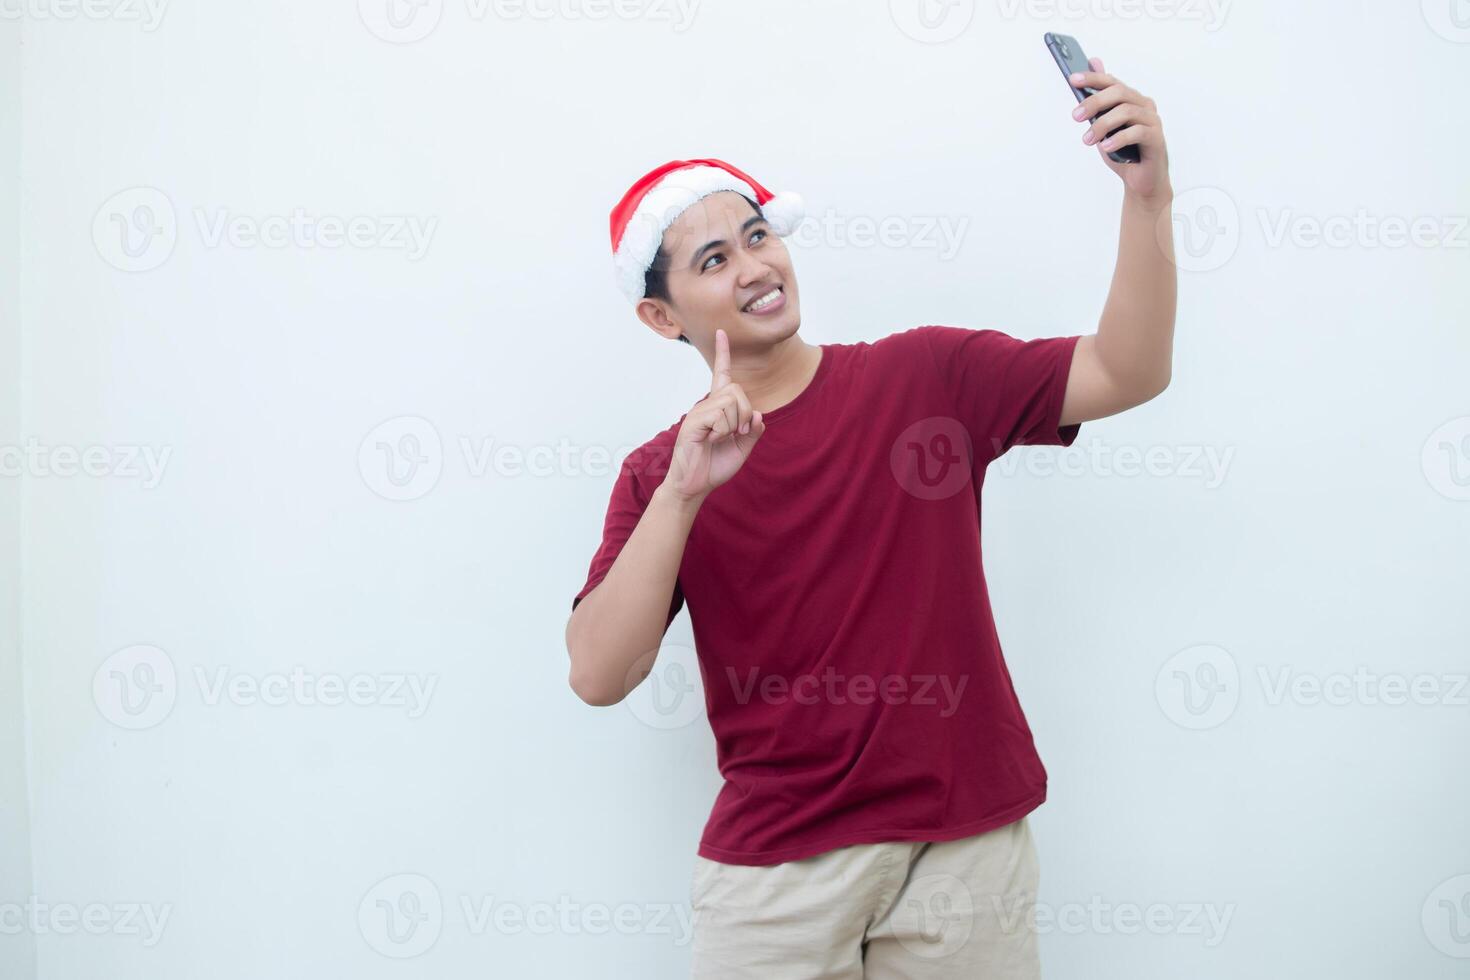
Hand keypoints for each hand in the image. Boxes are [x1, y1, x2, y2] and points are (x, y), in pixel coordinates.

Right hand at [661, 328, 765, 503]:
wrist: (695, 485)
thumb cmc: (715, 466)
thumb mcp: (743, 448)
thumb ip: (753, 430)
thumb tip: (758, 414)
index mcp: (718, 408)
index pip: (722, 375)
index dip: (723, 354)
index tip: (722, 332)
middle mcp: (707, 406)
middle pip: (736, 390)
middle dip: (745, 413)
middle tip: (737, 433)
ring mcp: (699, 412)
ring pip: (730, 401)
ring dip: (735, 424)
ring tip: (721, 438)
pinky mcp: (694, 422)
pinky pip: (719, 414)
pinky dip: (723, 430)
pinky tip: (711, 440)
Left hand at [1070, 56, 1171, 206]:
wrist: (1141, 181)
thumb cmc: (1123, 153)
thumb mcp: (1104, 128)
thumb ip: (1098, 106)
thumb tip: (1090, 72)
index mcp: (1132, 100)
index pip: (1112, 82)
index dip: (1093, 78)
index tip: (1073, 80)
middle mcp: (1144, 106)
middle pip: (1119, 93)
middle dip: (1094, 102)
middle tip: (1076, 116)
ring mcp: (1153, 121)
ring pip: (1127, 111)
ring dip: (1102, 125)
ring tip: (1087, 140)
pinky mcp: (1156, 138)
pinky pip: (1137, 132)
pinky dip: (1118, 139)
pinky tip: (1105, 147)